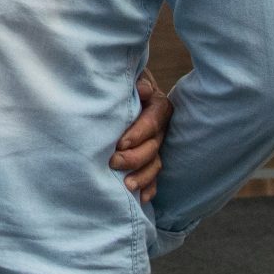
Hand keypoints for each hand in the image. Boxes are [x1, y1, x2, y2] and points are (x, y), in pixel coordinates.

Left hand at [110, 71, 172, 203]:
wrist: (119, 89)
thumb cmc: (120, 81)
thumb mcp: (130, 76)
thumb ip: (137, 81)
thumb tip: (142, 89)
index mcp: (157, 105)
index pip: (153, 120)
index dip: (139, 133)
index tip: (120, 142)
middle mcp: (160, 127)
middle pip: (154, 146)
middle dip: (135, 157)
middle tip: (113, 162)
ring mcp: (156, 144)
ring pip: (155, 163)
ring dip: (142, 176)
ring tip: (126, 186)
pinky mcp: (149, 158)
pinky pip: (154, 176)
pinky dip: (149, 187)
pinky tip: (142, 198)